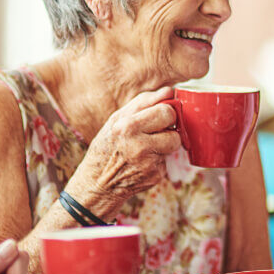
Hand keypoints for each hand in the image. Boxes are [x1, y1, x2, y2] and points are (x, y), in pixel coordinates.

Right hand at [66, 87, 181, 212]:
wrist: (98, 183)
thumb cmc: (107, 146)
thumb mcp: (116, 120)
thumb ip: (143, 102)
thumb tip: (170, 90)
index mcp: (127, 127)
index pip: (165, 111)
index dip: (166, 112)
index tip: (160, 115)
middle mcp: (138, 146)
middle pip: (174, 128)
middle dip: (169, 127)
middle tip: (156, 131)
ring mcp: (149, 163)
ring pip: (174, 143)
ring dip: (165, 143)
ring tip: (147, 146)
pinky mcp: (156, 176)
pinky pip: (168, 159)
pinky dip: (159, 159)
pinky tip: (143, 162)